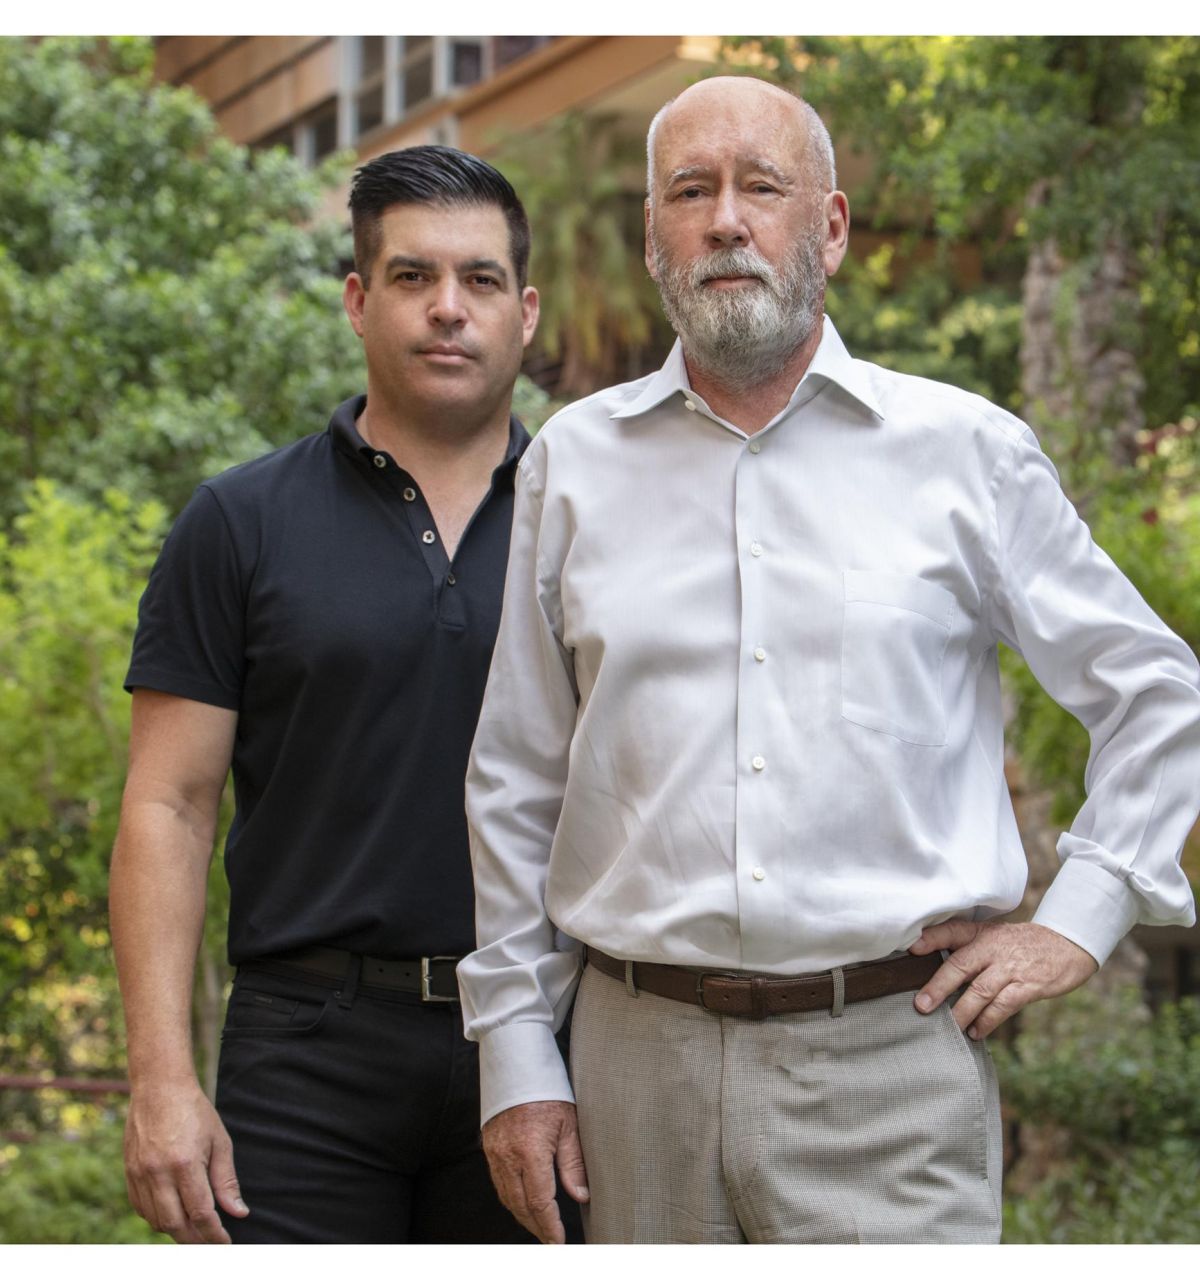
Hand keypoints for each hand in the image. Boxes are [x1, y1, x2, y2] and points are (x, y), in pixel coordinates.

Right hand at [123, 1080, 247, 1242]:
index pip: (200, 1213)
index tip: (225, 1243)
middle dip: (195, 1240)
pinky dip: (157, 1218)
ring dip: (176, 1231)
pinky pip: (141, 1209)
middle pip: (175, 1225)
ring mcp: (140, 1174)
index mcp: (185, 1163)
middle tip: (210, 1242)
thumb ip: (226, 1180)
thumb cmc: (195, 1111)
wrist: (160, 1087)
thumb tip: (238, 1212)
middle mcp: (158, 1173)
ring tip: (194, 1231)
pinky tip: (172, 1215)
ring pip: (156, 1221)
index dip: (214, 1234)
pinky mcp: (129, 1173)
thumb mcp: (219, 1141)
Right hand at [481, 1100, 588, 1243]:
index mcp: (530, 1150)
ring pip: (506, 1197)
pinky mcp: (489, 1147)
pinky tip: (522, 1201)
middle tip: (551, 1239)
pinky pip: (498, 1182)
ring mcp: (495, 1152)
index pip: (539, 1201)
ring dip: (522, 1215)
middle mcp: (507, 1155)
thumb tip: (581, 1195)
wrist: (517, 1066)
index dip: (549, 1225)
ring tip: (539, 1225)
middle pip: (520, 1205)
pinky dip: (511, 1197)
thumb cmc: (547, 1091)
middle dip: (536, 1227)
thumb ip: (573, 1163)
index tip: (558, 1240)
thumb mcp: (569, 1124)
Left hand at [910, 920, 1098, 1039]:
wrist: (1068, 944)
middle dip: (938, 986)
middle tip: (921, 1006)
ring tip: (949, 1027)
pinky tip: (976, 1032)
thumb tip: (935, 970)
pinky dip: (988, 1021)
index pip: (951, 931)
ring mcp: (1011, 967)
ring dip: (962, 1011)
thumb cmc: (1022, 945)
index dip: (931, 939)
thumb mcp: (995, 936)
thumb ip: (970, 949)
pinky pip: (1003, 1006)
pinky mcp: (1029, 986)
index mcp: (981, 932)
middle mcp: (993, 947)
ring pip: (980, 990)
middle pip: (960, 965)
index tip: (911, 949)